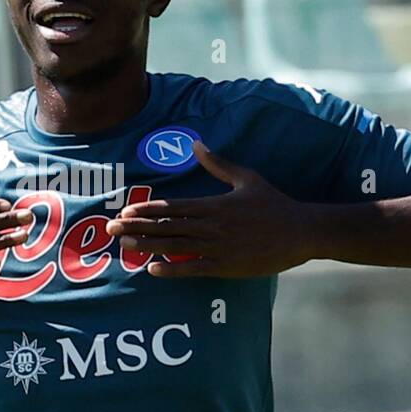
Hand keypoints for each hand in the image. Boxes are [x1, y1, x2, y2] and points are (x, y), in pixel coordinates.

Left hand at [105, 141, 319, 277]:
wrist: (300, 231)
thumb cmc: (274, 204)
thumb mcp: (246, 178)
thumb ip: (218, 163)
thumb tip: (197, 143)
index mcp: (213, 204)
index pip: (172, 207)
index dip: (146, 210)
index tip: (124, 212)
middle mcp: (211, 225)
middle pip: (166, 226)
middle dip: (136, 227)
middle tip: (110, 230)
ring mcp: (217, 247)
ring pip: (174, 246)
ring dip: (147, 245)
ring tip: (124, 246)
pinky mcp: (226, 265)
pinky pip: (193, 268)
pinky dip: (172, 269)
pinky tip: (152, 269)